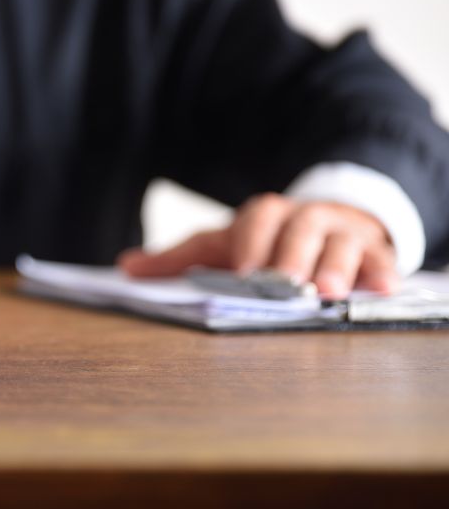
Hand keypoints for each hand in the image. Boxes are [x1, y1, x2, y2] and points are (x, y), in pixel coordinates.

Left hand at [118, 193, 396, 297]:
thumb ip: (180, 258)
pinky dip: (382, 272)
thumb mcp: (224, 246)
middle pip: (302, 229)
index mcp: (265, 216)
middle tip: (285, 283)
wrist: (328, 224)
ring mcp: (343, 233)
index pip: (258, 218)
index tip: (244, 269)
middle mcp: (306, 218)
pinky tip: (381, 288)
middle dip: (293, 255)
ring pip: (342, 243)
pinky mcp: (374, 253)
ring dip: (335, 266)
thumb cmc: (266, 243)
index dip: (251, 240)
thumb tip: (127, 269)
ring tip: (328, 292)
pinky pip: (381, 259)